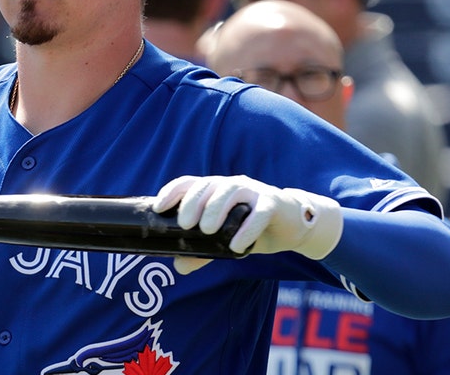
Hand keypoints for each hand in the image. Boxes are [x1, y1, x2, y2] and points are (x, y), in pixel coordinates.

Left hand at [152, 175, 343, 273]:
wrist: (291, 227)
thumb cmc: (250, 228)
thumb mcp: (222, 241)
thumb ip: (201, 252)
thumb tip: (178, 266)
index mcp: (214, 190)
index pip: (188, 183)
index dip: (172, 192)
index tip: (158, 208)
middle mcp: (231, 185)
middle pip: (207, 185)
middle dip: (193, 202)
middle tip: (184, 225)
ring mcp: (253, 191)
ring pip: (231, 191)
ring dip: (217, 209)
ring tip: (208, 231)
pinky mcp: (273, 202)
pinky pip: (260, 212)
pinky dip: (248, 229)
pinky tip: (238, 246)